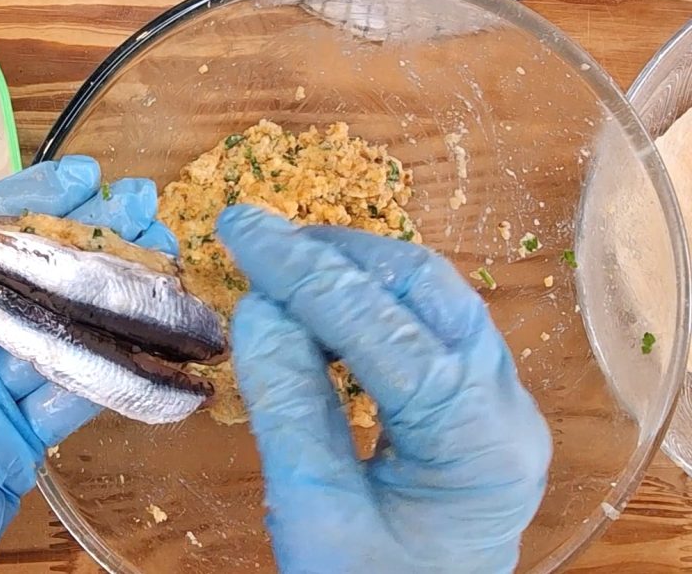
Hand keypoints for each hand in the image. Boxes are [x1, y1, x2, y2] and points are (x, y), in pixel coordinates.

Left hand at [0, 156, 176, 573]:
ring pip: (54, 335)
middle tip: (138, 207)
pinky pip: (68, 403)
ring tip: (160, 262)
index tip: (74, 179)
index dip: (19, 208)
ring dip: (106, 299)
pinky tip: (148, 347)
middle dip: (78, 242)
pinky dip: (109, 377)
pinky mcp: (14, 449)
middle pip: (20, 282)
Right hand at [216, 205, 550, 573]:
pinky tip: (319, 306)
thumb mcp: (315, 515)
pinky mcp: (477, 404)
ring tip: (282, 263)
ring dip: (354, 269)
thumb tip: (259, 307)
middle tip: (257, 237)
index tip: (241, 230)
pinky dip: (369, 302)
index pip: (383, 327)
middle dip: (334, 254)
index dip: (304, 273)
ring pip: (432, 296)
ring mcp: (500, 401)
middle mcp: (505, 405)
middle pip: (425, 290)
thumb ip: (288, 407)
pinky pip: (429, 325)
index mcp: (477, 441)